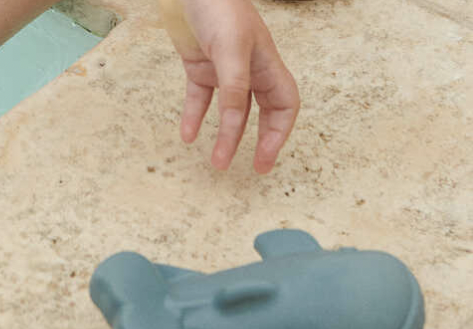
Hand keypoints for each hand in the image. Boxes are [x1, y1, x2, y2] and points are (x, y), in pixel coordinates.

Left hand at [159, 0, 299, 173]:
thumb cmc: (218, 6)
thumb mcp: (230, 48)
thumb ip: (234, 87)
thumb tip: (234, 124)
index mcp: (267, 65)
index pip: (284, 106)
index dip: (279, 133)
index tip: (265, 157)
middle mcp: (250, 71)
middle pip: (263, 114)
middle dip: (260, 142)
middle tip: (254, 169)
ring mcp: (225, 70)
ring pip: (231, 112)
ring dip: (226, 137)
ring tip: (217, 162)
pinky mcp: (201, 67)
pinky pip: (200, 98)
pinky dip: (194, 117)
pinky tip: (188, 136)